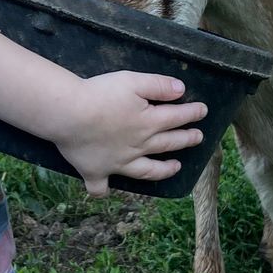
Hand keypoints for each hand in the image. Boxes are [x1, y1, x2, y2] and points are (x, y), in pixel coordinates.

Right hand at [52, 72, 205, 197]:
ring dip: (163, 170)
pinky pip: (100, 187)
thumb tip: (181, 90)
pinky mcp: (96, 171)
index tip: (203, 111)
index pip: (177, 117)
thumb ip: (158, 85)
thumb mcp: (132, 80)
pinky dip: (101, 191)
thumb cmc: (100, 94)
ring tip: (175, 167)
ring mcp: (118, 162)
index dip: (192, 113)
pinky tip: (104, 192)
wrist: (69, 114)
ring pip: (146, 171)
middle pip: (167, 144)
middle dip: (186, 140)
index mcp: (148, 122)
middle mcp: (138, 146)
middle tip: (198, 137)